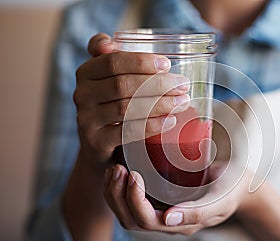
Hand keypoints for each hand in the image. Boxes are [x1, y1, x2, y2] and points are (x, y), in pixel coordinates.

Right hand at [73, 33, 190, 169]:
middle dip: (158, 84)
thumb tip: (110, 41)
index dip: (141, 62)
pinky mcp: (96, 142)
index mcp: (86, 72)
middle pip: (122, 85)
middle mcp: (82, 94)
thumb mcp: (110, 79)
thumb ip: (113, 58)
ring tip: (182, 102)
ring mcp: (87, 120)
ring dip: (160, 104)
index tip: (167, 65)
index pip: (113, 61)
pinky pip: (127, 132)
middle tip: (183, 86)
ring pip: (126, 108)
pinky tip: (170, 121)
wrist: (98, 145)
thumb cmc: (112, 104)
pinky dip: (152, 125)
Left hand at [103, 162, 250, 234]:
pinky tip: (122, 165)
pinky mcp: (161, 196)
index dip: (134, 200)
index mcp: (181, 225)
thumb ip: (198, 211)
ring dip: (115, 191)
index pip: (146, 220)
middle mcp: (168, 221)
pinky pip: (133, 197)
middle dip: (117, 195)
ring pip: (127, 211)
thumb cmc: (232, 188)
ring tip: (115, 167)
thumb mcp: (220, 199)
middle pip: (130, 219)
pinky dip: (122, 185)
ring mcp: (163, 208)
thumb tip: (167, 219)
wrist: (239, 182)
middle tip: (117, 168)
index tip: (133, 173)